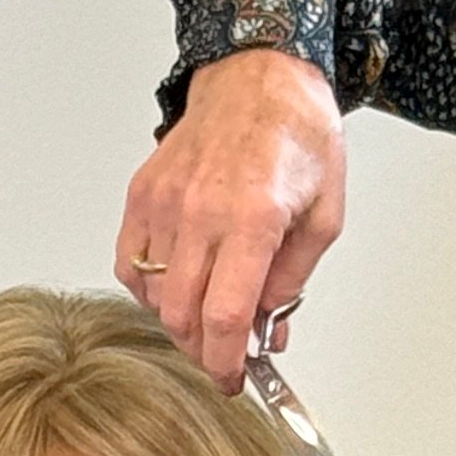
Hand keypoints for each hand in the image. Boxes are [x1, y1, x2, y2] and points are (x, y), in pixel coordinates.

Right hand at [117, 49, 346, 379]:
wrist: (258, 77)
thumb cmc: (297, 136)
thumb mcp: (325, 215)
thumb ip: (291, 280)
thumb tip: (266, 328)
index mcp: (253, 217)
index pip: (227, 316)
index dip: (227, 362)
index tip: (233, 379)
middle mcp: (201, 211)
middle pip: (183, 316)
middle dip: (204, 351)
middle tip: (224, 355)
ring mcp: (164, 203)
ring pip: (154, 296)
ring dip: (180, 320)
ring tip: (209, 309)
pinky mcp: (142, 195)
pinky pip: (131, 265)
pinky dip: (150, 289)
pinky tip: (179, 282)